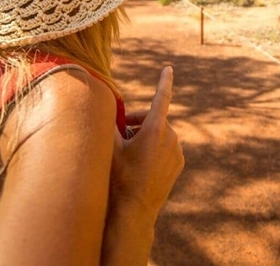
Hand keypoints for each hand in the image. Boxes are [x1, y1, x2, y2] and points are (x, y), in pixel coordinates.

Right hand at [109, 66, 184, 222]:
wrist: (135, 212)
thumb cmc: (119, 177)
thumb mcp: (110, 147)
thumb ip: (108, 124)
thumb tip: (100, 105)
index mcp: (156, 129)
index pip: (161, 97)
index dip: (164, 81)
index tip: (169, 68)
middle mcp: (170, 137)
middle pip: (153, 118)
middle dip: (137, 121)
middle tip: (121, 131)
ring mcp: (177, 151)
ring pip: (160, 133)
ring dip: (145, 135)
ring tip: (128, 149)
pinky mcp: (179, 163)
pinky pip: (166, 147)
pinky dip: (155, 147)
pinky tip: (140, 161)